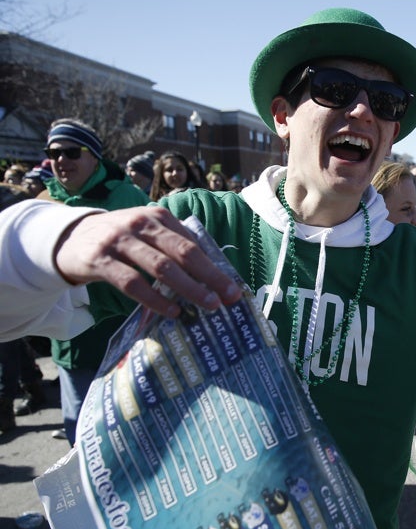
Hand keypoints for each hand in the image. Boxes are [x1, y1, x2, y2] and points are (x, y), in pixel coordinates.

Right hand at [55, 207, 242, 317]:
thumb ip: (174, 246)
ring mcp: (119, 241)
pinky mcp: (99, 261)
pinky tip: (172, 311)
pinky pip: (132, 283)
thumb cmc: (121, 240)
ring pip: (160, 267)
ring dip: (188, 288)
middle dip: (209, 277)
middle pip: (182, 252)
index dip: (215, 267)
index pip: (192, 244)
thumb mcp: (147, 233)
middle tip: (227, 298)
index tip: (233, 288)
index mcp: (158, 217)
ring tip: (208, 305)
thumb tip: (212, 274)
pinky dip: (155, 299)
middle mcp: (140, 224)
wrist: (70, 238)